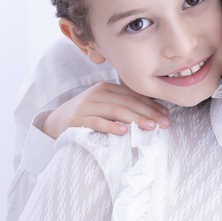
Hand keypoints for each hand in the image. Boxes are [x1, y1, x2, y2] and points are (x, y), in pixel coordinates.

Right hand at [41, 82, 170, 139]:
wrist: (54, 121)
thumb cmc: (86, 114)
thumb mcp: (104, 105)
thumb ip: (123, 105)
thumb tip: (152, 114)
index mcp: (106, 88)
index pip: (133, 95)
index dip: (151, 105)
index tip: (166, 115)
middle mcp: (97, 94)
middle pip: (128, 102)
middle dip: (149, 113)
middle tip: (164, 124)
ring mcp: (86, 106)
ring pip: (116, 111)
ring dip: (135, 119)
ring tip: (150, 127)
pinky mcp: (77, 120)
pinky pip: (97, 122)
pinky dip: (111, 127)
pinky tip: (124, 132)